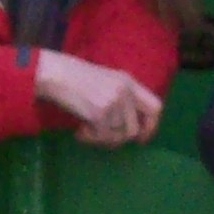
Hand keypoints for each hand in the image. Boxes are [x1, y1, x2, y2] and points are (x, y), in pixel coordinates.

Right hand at [33, 50, 161, 147]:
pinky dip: (90, 137)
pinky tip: (80, 130)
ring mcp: (114, 102)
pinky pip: (101, 136)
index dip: (151, 127)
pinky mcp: (100, 113)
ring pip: (116, 136)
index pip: (156, 107)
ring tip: (87, 129)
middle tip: (105, 138)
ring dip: (101, 137)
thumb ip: (123, 99)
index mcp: (130, 82)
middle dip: (119, 139)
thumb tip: (132, 131)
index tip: (141, 138)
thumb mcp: (108, 82)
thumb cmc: (78, 80)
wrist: (57, 74)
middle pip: (134, 129)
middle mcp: (125, 91)